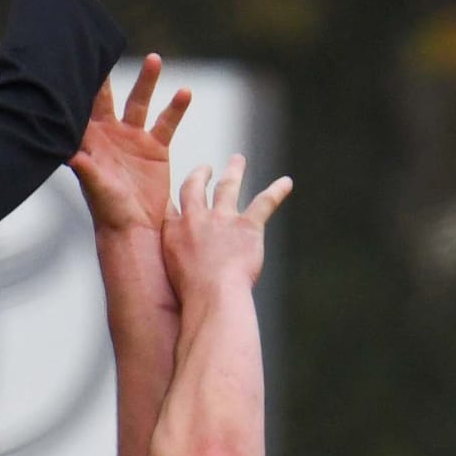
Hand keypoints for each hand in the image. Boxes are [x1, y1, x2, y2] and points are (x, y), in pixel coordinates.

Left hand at [72, 56, 192, 233]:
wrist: (135, 229)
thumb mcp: (97, 188)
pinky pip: (167, 122)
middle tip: (108, 47)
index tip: (77, 58)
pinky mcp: (156, 147)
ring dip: (147, 81)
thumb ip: (86, 169)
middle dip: (109, 73)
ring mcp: (133, 138)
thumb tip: (70, 154)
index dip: (80, 84)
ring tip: (155, 59)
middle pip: (108, 96)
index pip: (82, 106)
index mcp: (90, 140)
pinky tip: (185, 92)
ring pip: (140, 102)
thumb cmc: (109, 211)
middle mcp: (110, 134)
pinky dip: (176, 107)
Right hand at [161, 156, 291, 301]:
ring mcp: (223, 219)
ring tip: (238, 160)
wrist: (213, 295)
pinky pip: (265, 202)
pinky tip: (287, 182)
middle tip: (205, 168)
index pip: (169, 206)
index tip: (174, 193)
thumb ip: (174, 258)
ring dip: (234, 171)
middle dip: (200, 175)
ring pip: (228, 186)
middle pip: (195, 187)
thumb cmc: (193, 295)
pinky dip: (277, 191)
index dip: (172, 197)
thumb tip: (182, 263)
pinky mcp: (248, 225)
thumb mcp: (169, 274)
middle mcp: (196, 218)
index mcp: (174, 231)